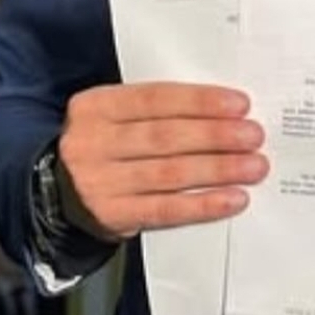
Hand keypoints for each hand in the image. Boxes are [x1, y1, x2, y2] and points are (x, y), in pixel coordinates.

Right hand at [56, 82, 267, 241]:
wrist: (60, 191)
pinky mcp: (112, 216)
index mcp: (96, 106)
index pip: (154, 98)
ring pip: (169, 174)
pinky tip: (232, 198)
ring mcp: (99, 182)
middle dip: (216, 135)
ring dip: (218, 170)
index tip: (240, 104)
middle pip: (165, 136)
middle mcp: (92, 142)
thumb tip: (225, 112)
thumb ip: (158, 110)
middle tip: (254, 136)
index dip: (200, 101)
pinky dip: (203, 205)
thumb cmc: (107, 145)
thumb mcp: (117, 116)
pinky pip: (165, 211)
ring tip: (254, 166)